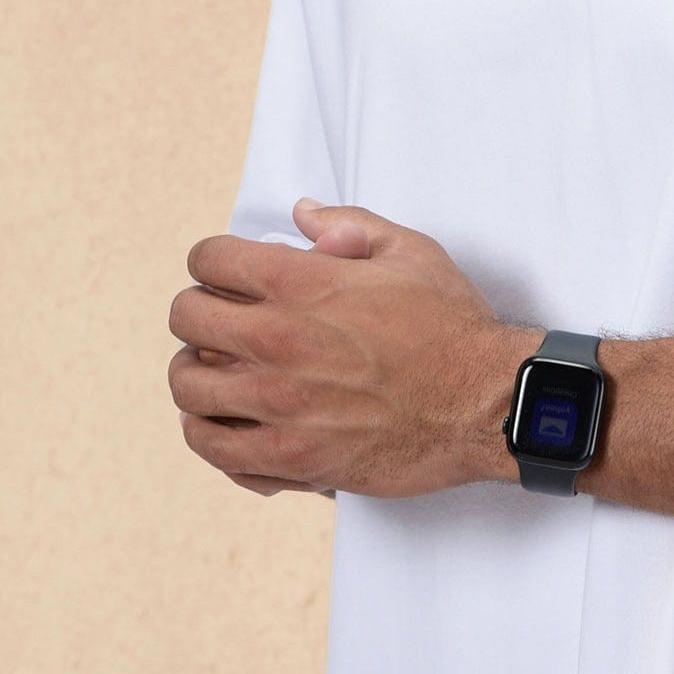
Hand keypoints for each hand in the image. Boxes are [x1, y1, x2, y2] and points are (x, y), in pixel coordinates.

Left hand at [168, 198, 515, 498]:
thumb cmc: (453, 329)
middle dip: (201, 310)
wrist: (487, 404)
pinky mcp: (290, 458)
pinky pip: (212, 447)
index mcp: (301, 285)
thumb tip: (303, 215)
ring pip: (187, 385)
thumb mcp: (411, 252)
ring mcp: (279, 404)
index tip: (228, 274)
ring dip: (198, 372)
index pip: (208, 259)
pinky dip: (211, 432)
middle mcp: (278, 342)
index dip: (215, 261)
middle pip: (186, 317)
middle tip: (224, 320)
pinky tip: (232, 422)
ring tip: (221, 373)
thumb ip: (350, 225)